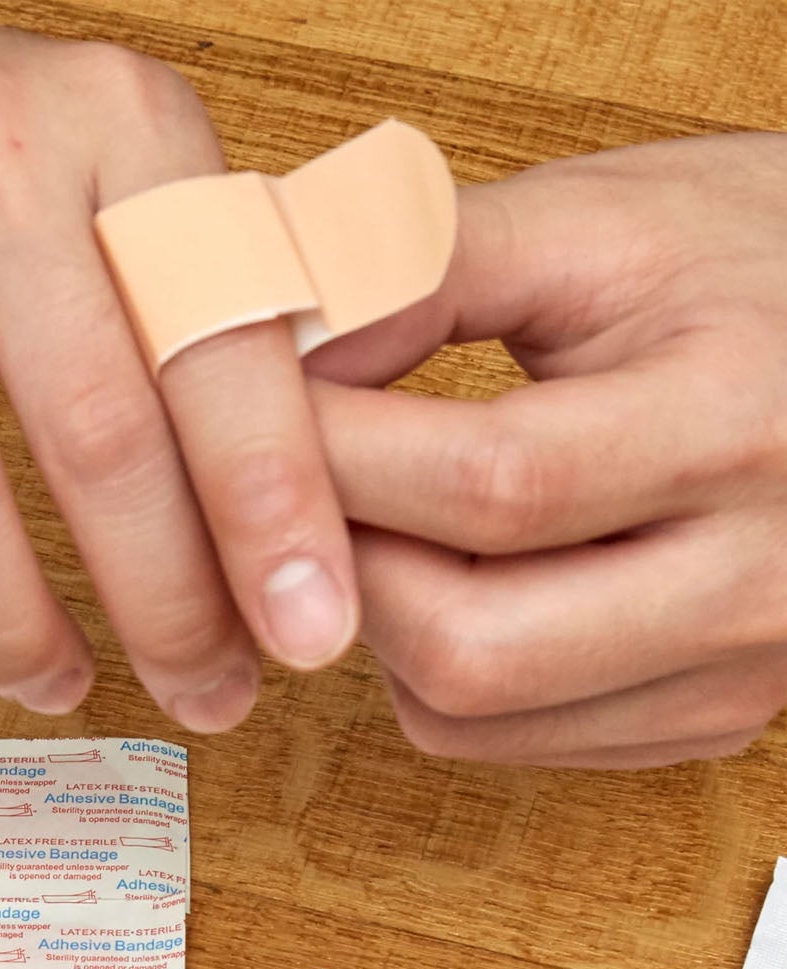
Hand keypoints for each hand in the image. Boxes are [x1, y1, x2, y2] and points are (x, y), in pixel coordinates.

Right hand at [0, 0, 359, 721]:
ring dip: (9, 628)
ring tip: (54, 681)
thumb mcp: (104, 163)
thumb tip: (296, 510)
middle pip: (94, 437)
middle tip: (203, 695)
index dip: (272, 510)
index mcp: (114, 121)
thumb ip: (196, 298)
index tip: (306, 632)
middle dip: (163, 604)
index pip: (223, 343)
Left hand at [311, 135, 786, 767]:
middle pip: (461, 641)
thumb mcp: (603, 221)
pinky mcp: (705, 720)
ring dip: (374, 623)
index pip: (484, 486)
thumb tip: (264, 344)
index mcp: (737, 422)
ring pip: (462, 709)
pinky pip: (501, 738)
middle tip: (292, 484)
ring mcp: (735, 668)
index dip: (330, 461)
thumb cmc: (752, 261)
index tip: (242, 415)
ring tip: (376, 517)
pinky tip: (447, 574)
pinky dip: (431, 669)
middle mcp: (755, 575)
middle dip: (338, 564)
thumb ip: (424, 270)